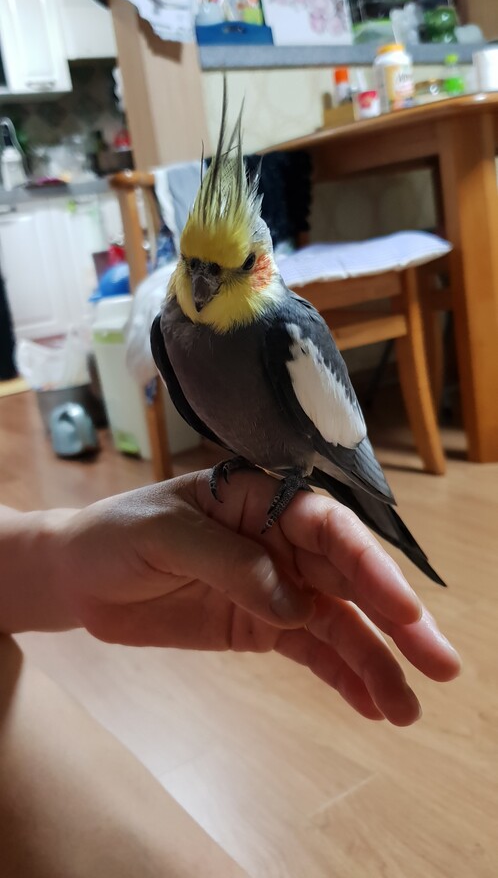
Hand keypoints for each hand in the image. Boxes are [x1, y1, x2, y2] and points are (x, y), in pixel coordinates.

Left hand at [55, 470, 460, 726]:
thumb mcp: (164, 535)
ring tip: (408, 709)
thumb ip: (230, 562)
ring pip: (340, 622)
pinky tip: (372, 706)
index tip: (402, 609)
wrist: (81, 577)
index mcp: (263, 499)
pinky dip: (342, 677)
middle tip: (442, 664)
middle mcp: (282, 541)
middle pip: (350, 578)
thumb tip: (293, 604)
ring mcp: (276, 587)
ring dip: (377, 662)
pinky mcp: (261, 626)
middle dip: (398, 620)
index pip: (328, 527)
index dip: (369, 566)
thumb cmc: (118, 535)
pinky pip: (311, 651)